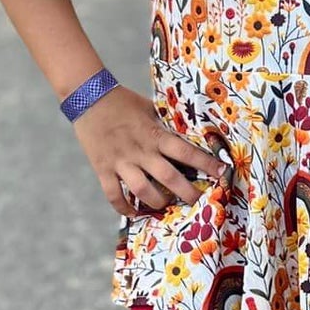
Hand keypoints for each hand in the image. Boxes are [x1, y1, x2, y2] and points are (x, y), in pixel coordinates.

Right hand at [73, 85, 228, 218]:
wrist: (87, 97)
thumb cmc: (123, 101)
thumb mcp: (149, 109)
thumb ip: (165, 125)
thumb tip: (188, 133)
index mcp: (155, 134)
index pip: (185, 151)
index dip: (205, 164)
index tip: (222, 173)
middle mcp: (140, 150)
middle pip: (168, 177)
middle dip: (187, 193)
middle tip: (199, 202)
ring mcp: (120, 161)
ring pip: (142, 190)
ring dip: (157, 202)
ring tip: (166, 206)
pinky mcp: (103, 169)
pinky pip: (114, 195)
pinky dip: (124, 207)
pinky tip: (134, 213)